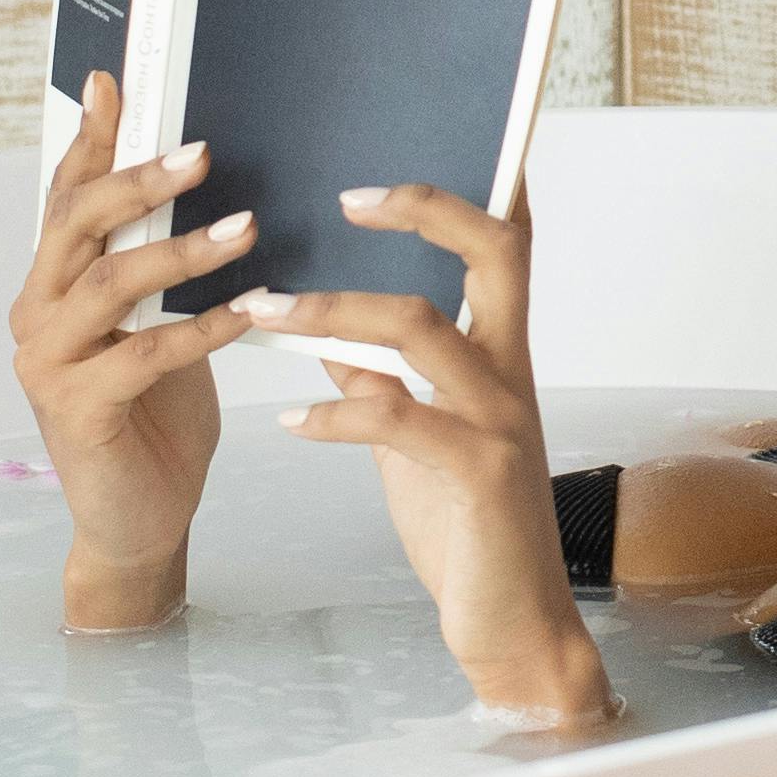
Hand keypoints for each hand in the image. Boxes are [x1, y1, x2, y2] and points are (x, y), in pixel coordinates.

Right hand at [12, 77, 264, 632]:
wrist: (140, 518)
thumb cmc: (158, 413)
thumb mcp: (159, 320)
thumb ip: (161, 257)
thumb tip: (201, 174)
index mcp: (52, 281)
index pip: (66, 194)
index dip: (91, 138)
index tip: (115, 81)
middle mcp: (36, 312)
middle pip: (78, 222)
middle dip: (138, 180)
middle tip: (203, 152)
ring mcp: (48, 362)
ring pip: (110, 281)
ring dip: (182, 250)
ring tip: (244, 227)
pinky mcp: (77, 410)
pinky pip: (142, 354)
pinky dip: (199, 329)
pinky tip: (247, 313)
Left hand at [245, 185, 606, 727]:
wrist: (513, 627)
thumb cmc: (468, 530)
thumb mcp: (418, 445)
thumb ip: (385, 384)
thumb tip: (333, 335)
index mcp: (499, 356)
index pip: (504, 245)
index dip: (475, 185)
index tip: (403, 149)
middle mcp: (509, 374)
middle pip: (493, 251)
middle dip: (425, 209)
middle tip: (344, 195)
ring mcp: (499, 421)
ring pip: (422, 328)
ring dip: (333, 309)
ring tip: (262, 308)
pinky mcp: (477, 475)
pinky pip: (397, 420)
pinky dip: (335, 413)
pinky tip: (289, 419)